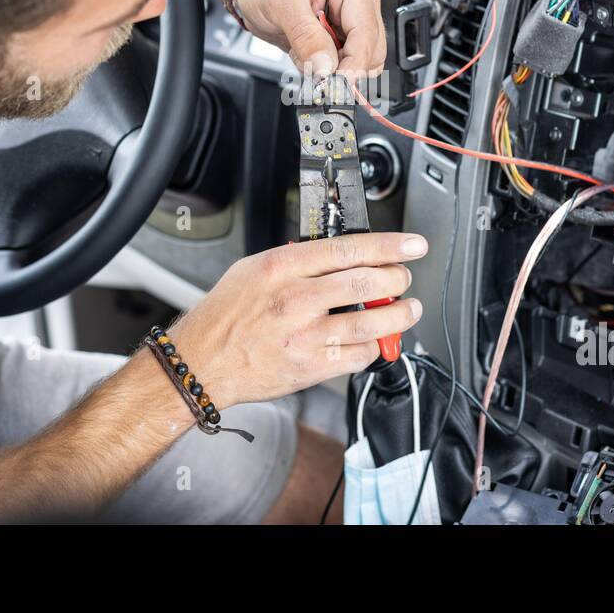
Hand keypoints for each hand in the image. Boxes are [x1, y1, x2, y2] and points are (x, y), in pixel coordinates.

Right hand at [169, 233, 427, 408]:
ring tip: (407, 309)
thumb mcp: (254, 269)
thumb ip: (297, 259)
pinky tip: (374, 340)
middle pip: (366, 283)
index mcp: (282, 267)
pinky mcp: (310, 367)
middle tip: (405, 278)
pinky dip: (374, 346)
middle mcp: (296, 299)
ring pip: (370, 323)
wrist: (201, 363)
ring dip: (398, 315)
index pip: (348, 249)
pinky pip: (358, 355)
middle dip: (397, 279)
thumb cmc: (225, 315)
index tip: (413, 245)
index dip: (389, 246)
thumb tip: (339, 254)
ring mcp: (304, 336)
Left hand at [233, 0, 386, 78]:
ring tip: (304, 56)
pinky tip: (305, 56)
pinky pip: (343, 68)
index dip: (355, 60)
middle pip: (371, 51)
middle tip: (316, 74)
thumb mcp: (281, 2)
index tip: (339, 81)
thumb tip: (326, 66)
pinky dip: (324, 71)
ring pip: (360, 63)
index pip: (366, 30)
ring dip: (332, 71)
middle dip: (344, 68)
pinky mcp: (340, 41)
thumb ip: (306, 35)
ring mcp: (350, 24)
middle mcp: (358, 3)